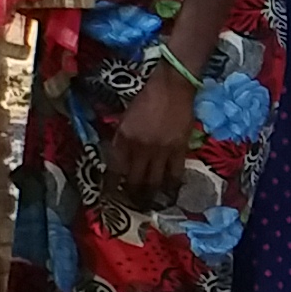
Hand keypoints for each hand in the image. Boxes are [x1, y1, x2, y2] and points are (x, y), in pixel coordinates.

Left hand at [108, 60, 197, 202]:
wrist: (172, 87)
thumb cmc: (147, 98)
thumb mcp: (126, 118)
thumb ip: (122, 139)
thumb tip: (121, 158)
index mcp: (123, 138)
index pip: (114, 170)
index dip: (112, 187)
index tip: (111, 196)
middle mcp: (140, 148)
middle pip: (135, 181)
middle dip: (133, 197)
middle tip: (133, 204)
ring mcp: (160, 151)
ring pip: (154, 182)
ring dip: (151, 196)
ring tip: (150, 205)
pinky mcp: (179, 150)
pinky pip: (175, 175)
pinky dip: (172, 187)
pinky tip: (170, 194)